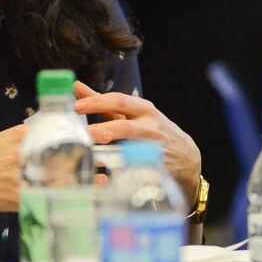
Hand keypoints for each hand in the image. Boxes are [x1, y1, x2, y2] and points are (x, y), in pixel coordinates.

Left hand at [72, 81, 201, 203]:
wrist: (185, 155)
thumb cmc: (152, 129)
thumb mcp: (134, 112)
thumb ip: (105, 102)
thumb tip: (77, 87)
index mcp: (144, 109)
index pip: (119, 101)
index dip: (97, 103)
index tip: (76, 106)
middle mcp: (150, 127)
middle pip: (123, 126)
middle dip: (100, 129)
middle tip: (79, 133)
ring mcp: (153, 149)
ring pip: (129, 151)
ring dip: (108, 152)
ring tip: (90, 154)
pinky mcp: (153, 168)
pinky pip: (134, 169)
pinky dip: (118, 170)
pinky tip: (102, 174)